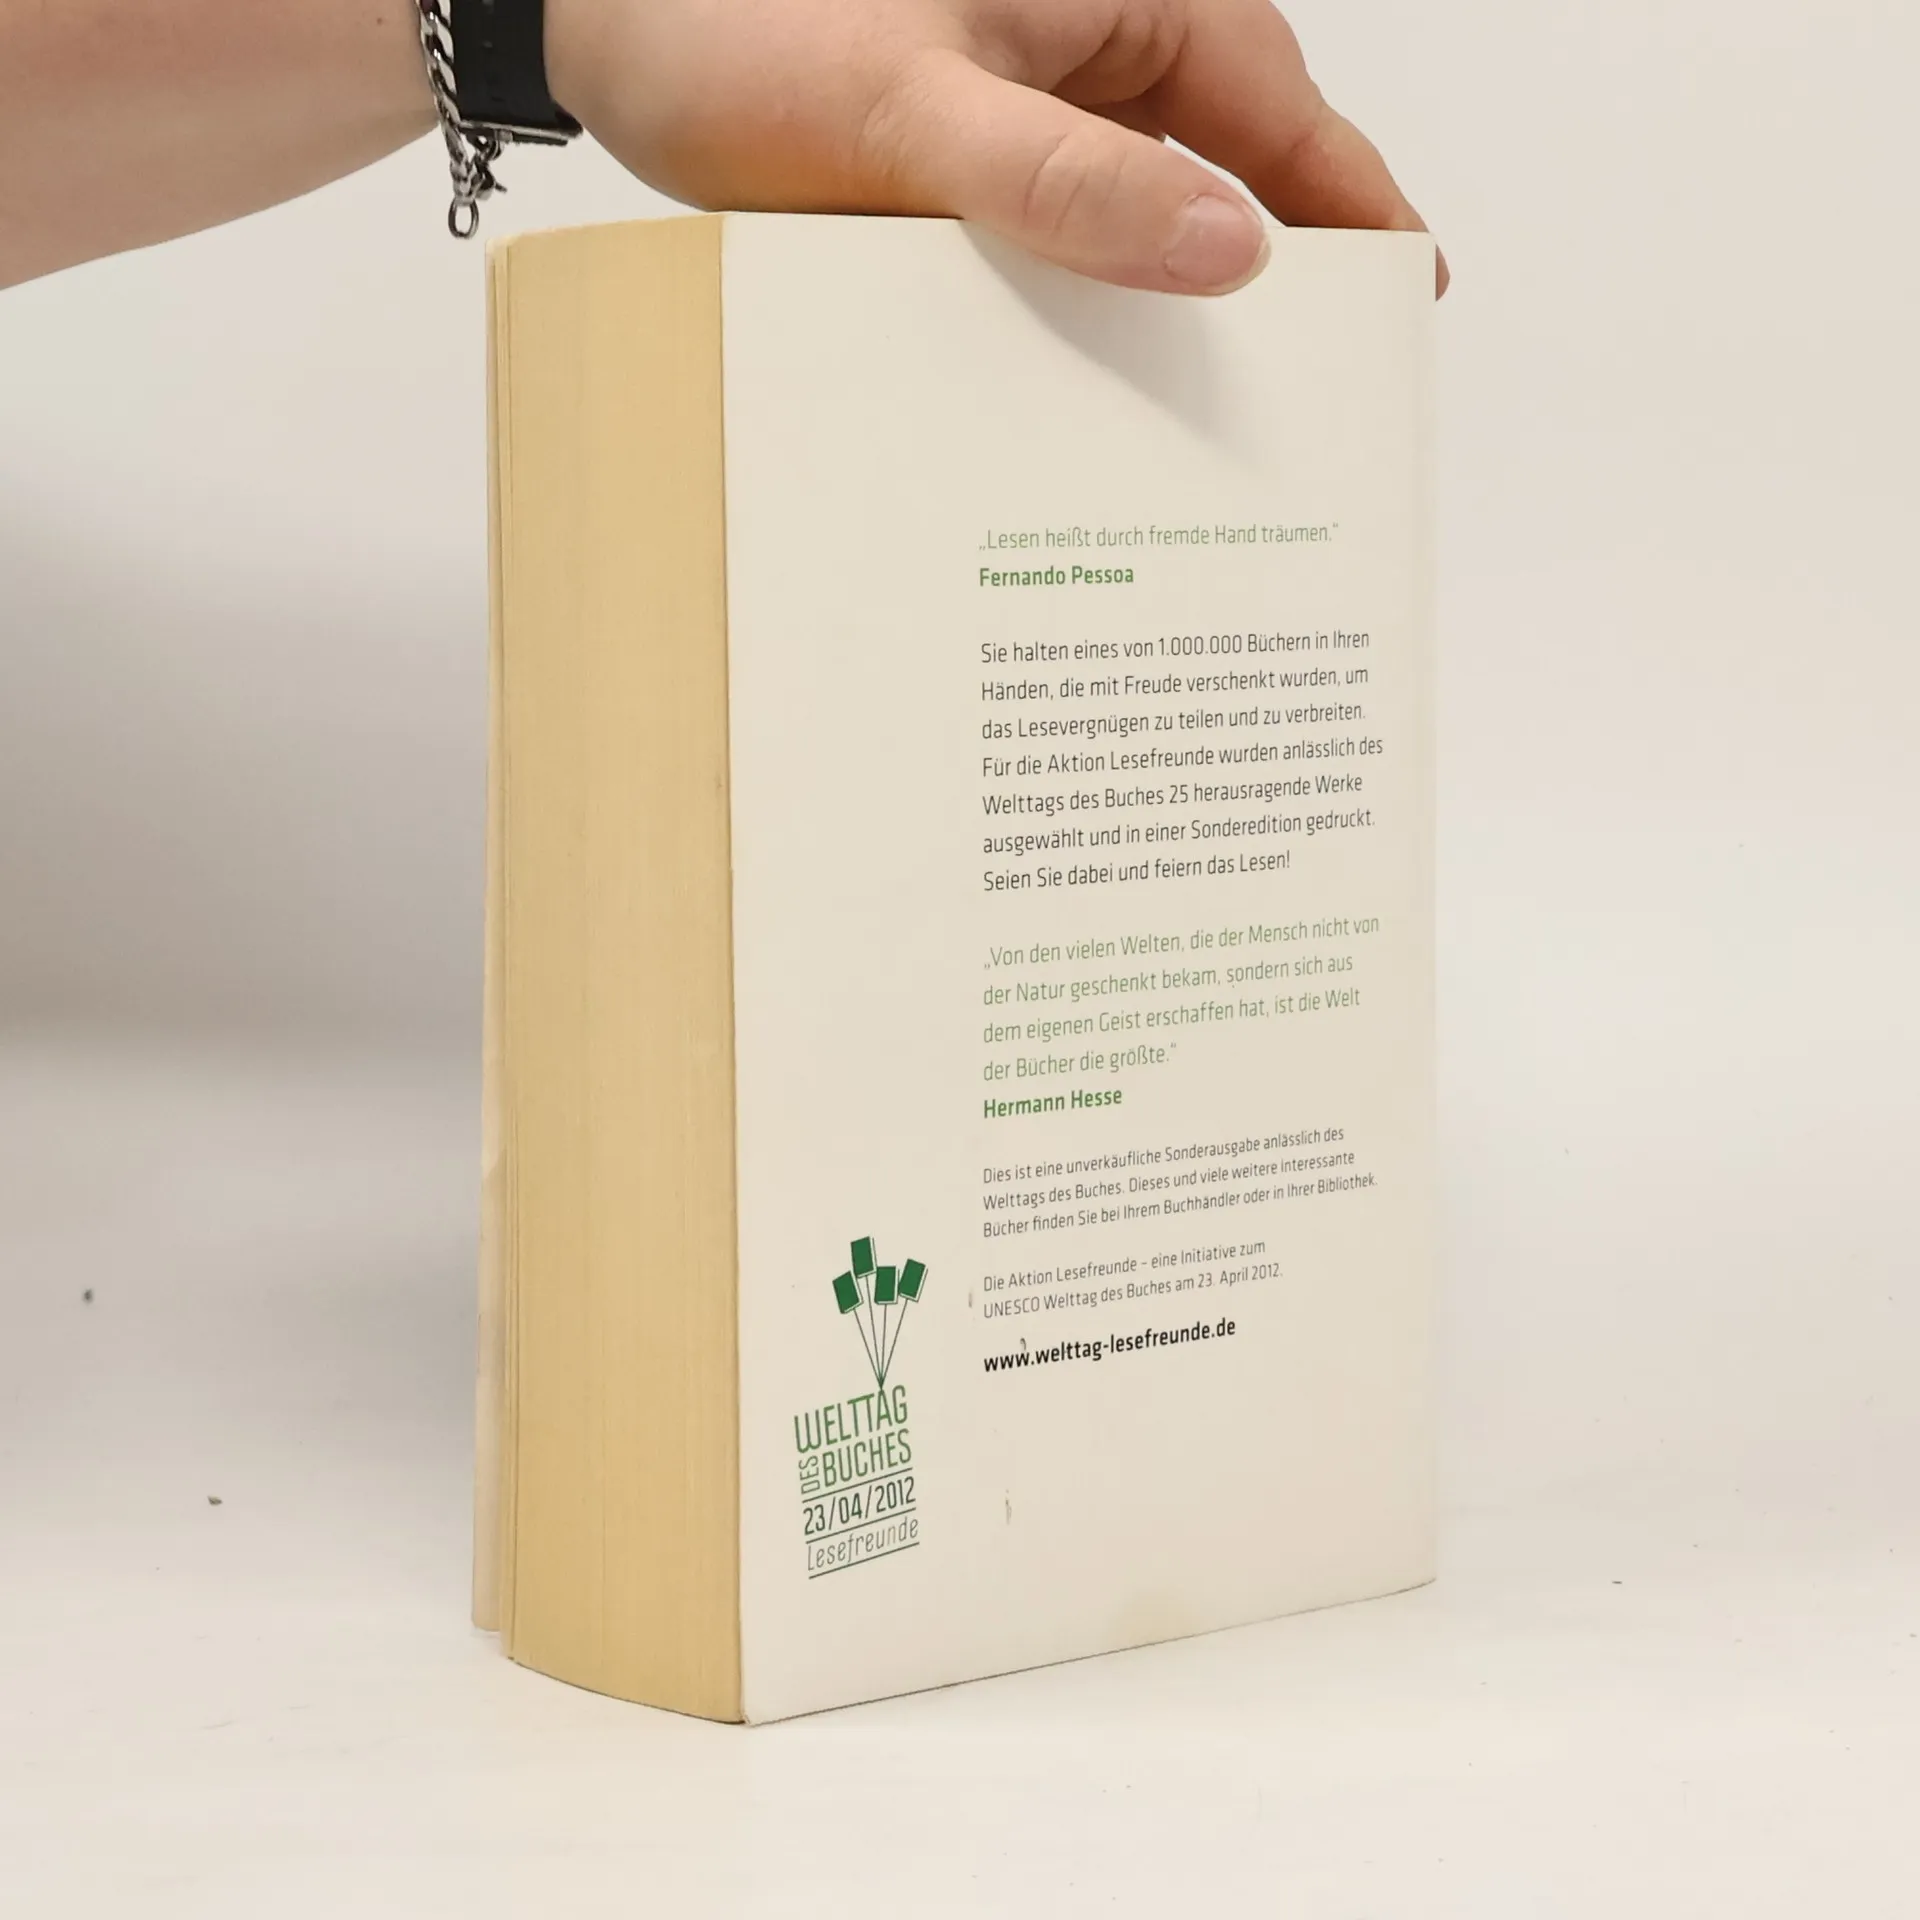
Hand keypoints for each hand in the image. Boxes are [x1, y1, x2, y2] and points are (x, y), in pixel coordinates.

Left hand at [545, 0, 1445, 296]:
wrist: (598, 18)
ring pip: (1134, 191)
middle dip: (1268, 253)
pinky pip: (1052, 217)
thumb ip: (1068, 186)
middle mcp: (1078, 30)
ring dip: (1167, 280)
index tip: (1402, 291)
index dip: (1347, 199)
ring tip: (1208, 396)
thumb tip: (1229, 249)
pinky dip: (1079, 283)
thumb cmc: (741, 28)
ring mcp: (1019, 86)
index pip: (1271, 102)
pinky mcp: (960, 138)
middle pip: (1220, 148)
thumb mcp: (916, 117)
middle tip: (1314, 375)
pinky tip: (1080, 363)